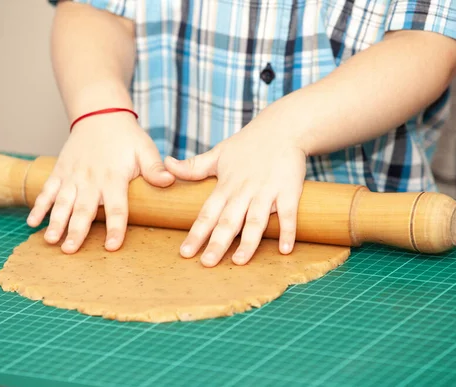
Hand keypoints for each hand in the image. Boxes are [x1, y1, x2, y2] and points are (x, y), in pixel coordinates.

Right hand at [26, 113, 174, 252]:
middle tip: (71, 251)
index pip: (117, 207)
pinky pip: (47, 190)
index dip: (114, 227)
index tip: (111, 246)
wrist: (100, 114)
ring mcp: (72, 176)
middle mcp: (91, 179)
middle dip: (77, 231)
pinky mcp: (60, 171)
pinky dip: (39, 206)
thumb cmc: (126, 137)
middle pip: (84, 209)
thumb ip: (154, 168)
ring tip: (50, 241)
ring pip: (62, 202)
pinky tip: (33, 222)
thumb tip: (170, 181)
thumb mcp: (145, 149)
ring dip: (55, 222)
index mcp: (114, 177)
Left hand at [164, 120, 306, 266]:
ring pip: (255, 220)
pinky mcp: (288, 190)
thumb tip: (167, 164)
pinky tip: (285, 249)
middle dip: (217, 243)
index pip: (207, 213)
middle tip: (207, 263)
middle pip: (228, 221)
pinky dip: (287, 231)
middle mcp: (244, 191)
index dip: (196, 233)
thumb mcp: (218, 153)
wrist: (283, 128)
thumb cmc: (248, 144)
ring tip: (240, 261)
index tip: (185, 252)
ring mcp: (266, 191)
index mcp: (226, 186)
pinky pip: (288, 214)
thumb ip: (194, 166)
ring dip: (248, 241)